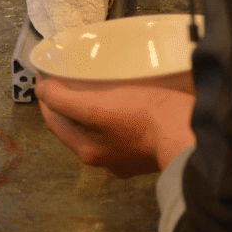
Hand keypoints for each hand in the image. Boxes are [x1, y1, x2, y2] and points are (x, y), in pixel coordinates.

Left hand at [35, 73, 195, 177]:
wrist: (189, 135)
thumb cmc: (144, 118)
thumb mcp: (96, 107)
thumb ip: (64, 101)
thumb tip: (42, 90)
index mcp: (87, 150)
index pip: (54, 119)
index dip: (45, 94)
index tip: (45, 73)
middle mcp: (103, 158)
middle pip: (75, 124)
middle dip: (67, 101)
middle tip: (66, 76)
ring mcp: (126, 155)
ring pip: (98, 126)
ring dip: (91, 108)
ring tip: (93, 85)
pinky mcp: (146, 148)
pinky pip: (121, 127)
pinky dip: (114, 114)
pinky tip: (120, 99)